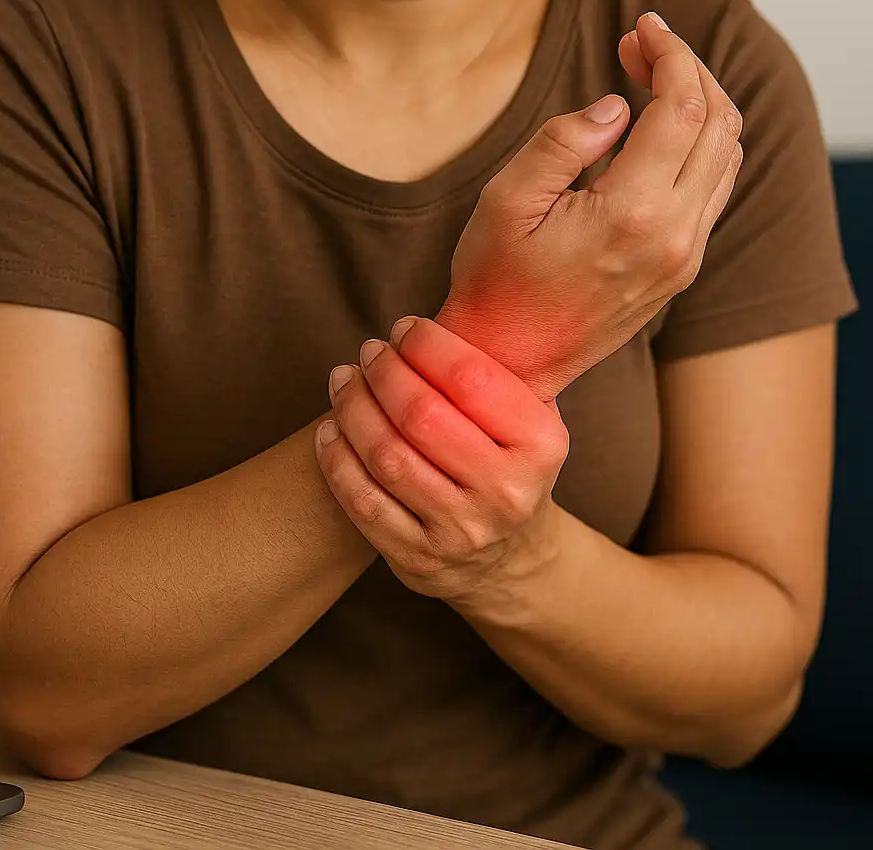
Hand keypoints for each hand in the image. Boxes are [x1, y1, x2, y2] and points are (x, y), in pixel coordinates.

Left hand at [314, 316, 569, 603]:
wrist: (510, 557)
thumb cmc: (507, 461)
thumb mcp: (527, 418)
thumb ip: (493, 371)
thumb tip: (431, 314)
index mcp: (541, 446)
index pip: (472, 376)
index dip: (426, 343)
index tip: (404, 328)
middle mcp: (507, 493)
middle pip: (421, 414)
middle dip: (384, 371)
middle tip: (369, 350)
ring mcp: (461, 532)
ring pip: (385, 455)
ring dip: (353, 406)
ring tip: (343, 379)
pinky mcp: (419, 559)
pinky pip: (363, 500)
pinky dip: (337, 457)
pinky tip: (331, 427)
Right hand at [436, 12, 743, 400]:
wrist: (509, 366)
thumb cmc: (494, 282)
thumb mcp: (505, 200)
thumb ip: (563, 141)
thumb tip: (617, 106)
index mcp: (633, 213)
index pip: (682, 107)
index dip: (670, 53)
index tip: (641, 26)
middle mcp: (676, 236)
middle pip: (719, 122)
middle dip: (688, 68)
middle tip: (641, 43)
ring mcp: (687, 257)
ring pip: (728, 154)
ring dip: (700, 103)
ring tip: (649, 76)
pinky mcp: (683, 268)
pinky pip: (715, 187)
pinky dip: (701, 141)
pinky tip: (659, 126)